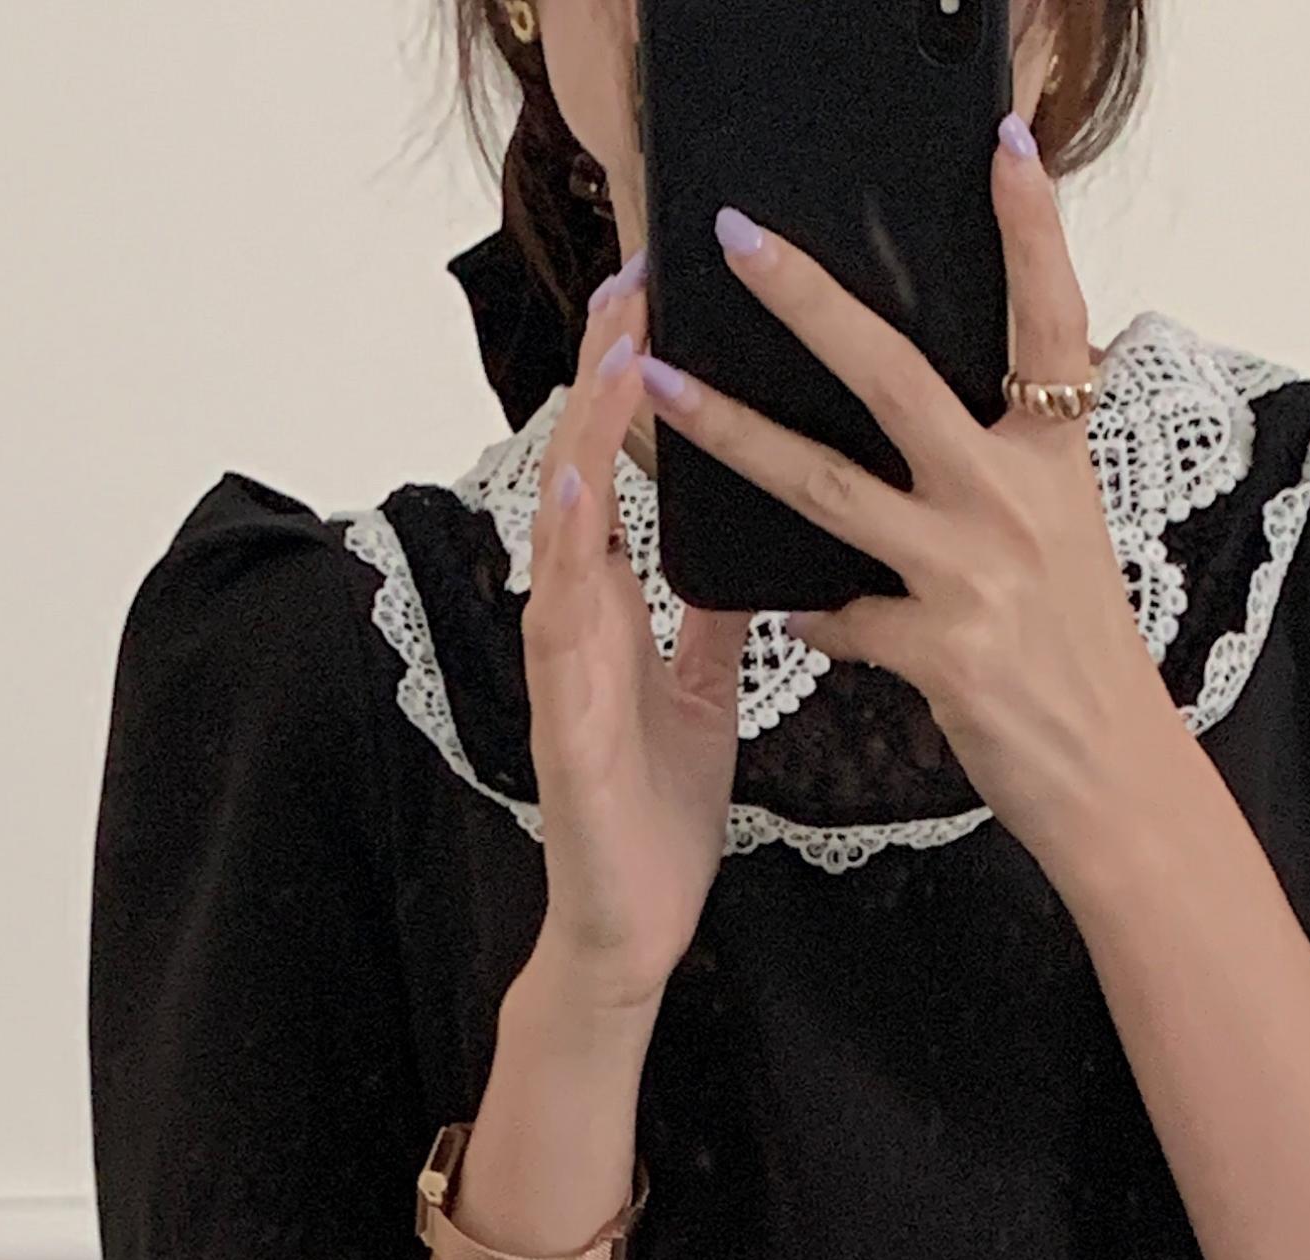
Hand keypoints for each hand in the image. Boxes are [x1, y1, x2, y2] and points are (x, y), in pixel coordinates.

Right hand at [527, 260, 753, 1015]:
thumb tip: (748, 543)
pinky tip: (576, 496)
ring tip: (614, 353)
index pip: (618, 472)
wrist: (632, 931)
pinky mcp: (564, 730)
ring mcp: (562, 673)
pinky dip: (567, 559)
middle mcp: (579, 625)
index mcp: (614, 613)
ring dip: (581, 441)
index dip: (635, 385)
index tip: (662, 297)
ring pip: (565, 534)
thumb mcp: (704, 697)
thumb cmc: (656, 818)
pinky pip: (563, 633)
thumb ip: (712, 618)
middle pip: (581, 474)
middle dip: (606, 376)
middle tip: (636, 278)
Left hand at [631, 127, 1174, 875]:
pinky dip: (810, 616)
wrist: (1117, 781)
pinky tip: (787, 610)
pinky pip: (840, 618)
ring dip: (735, 435)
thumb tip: (958, 412)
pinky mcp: (941, 651)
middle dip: (807, 303)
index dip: (1032, 232)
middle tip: (739, 241)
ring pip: (828, 486)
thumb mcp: (1069, 537)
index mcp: (1054, 458)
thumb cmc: (1086, 659)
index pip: (1049, 321)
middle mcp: (1014, 500)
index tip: (1005, 148)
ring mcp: (974, 575)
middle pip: (893, 376)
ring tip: (666, 389)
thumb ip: (1012, 468)